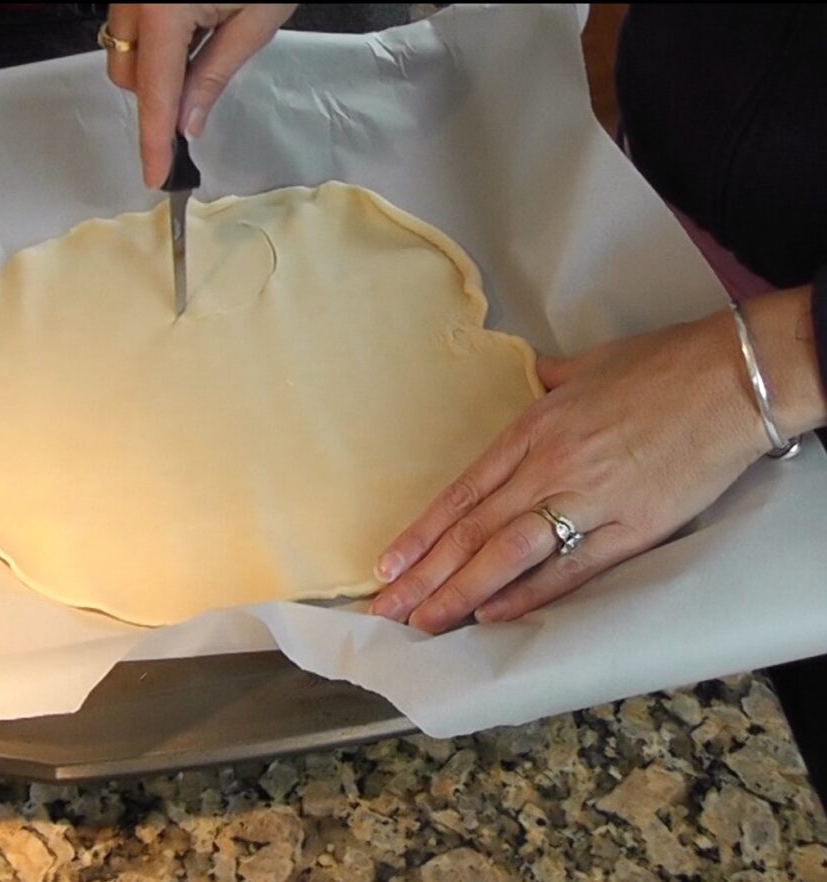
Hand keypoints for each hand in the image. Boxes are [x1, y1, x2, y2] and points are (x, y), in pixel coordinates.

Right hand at [104, 3, 296, 187]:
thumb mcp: (254, 22)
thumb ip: (214, 75)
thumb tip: (188, 123)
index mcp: (165, 6)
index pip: (156, 93)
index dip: (155, 140)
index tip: (155, 175)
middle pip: (128, 73)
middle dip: (157, 95)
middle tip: (199, 92)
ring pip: (126, 48)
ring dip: (156, 65)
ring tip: (204, 43)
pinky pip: (133, 23)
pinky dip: (157, 39)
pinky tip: (193, 25)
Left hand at [369, 309, 771, 632]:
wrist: (733, 378)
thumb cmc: (661, 365)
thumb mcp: (589, 365)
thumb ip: (550, 377)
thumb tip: (532, 373)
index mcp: (533, 429)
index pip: (461, 493)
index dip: (421, 533)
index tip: (387, 566)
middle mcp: (549, 467)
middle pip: (472, 530)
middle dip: (424, 576)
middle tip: (385, 611)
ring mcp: (589, 499)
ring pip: (509, 553)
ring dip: (460, 592)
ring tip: (422, 624)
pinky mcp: (633, 527)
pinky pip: (572, 568)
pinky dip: (530, 593)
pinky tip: (493, 615)